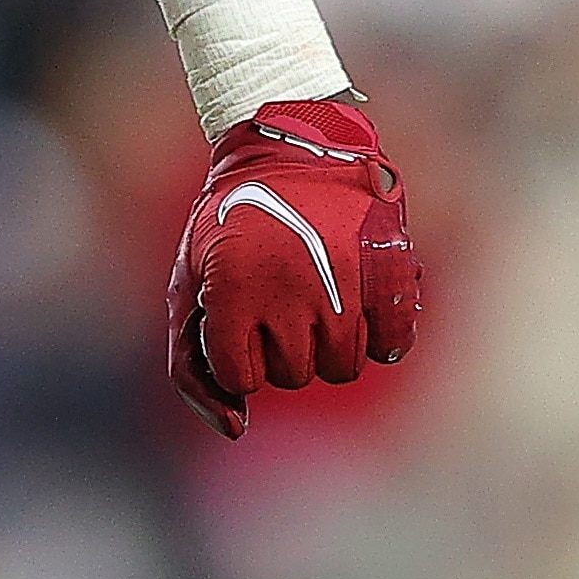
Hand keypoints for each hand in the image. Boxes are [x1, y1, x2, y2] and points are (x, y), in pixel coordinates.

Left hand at [167, 97, 422, 437]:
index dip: (237, 354)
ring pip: (341, 369)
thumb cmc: (228, 224)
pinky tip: (363, 309)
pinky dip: (382, 339)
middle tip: (275, 299)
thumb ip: (191, 364)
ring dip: (327, 345)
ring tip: (314, 297)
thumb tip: (233, 431)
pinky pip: (393, 346)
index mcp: (228, 295)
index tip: (236, 319)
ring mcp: (341, 288)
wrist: (289, 147)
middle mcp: (286, 297)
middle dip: (280, 348)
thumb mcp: (185, 282)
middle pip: (291, 376)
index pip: (240, 376)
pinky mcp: (387, 275)